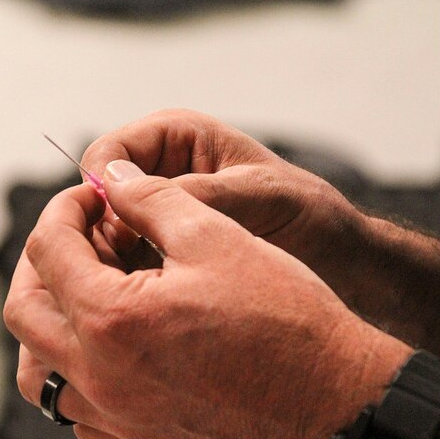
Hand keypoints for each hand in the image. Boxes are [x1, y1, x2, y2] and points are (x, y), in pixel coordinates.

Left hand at [3, 161, 410, 438]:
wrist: (332, 395)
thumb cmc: (284, 316)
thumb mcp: (216, 235)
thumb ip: (151, 198)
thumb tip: (114, 176)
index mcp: (111, 317)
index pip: (48, 249)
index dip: (65, 208)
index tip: (94, 196)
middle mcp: (99, 375)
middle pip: (25, 308)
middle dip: (42, 259)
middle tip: (78, 234)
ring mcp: (115, 414)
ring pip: (38, 370)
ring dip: (46, 319)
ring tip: (81, 288)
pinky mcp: (137, 437)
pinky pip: (74, 409)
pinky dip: (72, 370)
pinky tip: (104, 344)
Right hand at [82, 109, 364, 299]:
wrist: (340, 262)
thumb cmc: (312, 218)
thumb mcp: (262, 199)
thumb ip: (199, 193)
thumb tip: (125, 190)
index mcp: (178, 137)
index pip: (108, 152)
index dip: (99, 189)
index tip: (113, 228)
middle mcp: (162, 170)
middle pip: (99, 197)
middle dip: (104, 230)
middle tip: (127, 269)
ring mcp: (161, 213)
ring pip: (108, 234)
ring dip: (116, 260)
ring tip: (145, 289)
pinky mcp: (165, 250)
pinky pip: (128, 261)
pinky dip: (132, 280)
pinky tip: (153, 301)